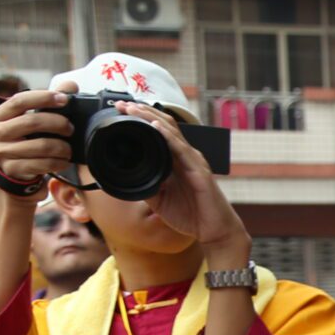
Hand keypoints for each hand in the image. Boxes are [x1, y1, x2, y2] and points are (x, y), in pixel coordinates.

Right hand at [0, 89, 77, 196]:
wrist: (11, 173)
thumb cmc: (23, 141)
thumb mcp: (29, 120)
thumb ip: (47, 102)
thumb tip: (70, 86)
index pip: (19, 100)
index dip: (44, 97)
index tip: (64, 99)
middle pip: (32, 122)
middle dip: (58, 123)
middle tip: (71, 128)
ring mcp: (1, 152)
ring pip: (41, 146)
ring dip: (62, 147)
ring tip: (69, 148)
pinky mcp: (12, 169)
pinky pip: (43, 164)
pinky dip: (58, 162)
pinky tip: (64, 161)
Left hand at [114, 102, 248, 265]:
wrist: (215, 231)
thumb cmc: (191, 215)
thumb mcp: (159, 199)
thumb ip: (147, 184)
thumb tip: (128, 177)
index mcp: (176, 160)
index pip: (157, 132)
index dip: (140, 119)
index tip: (120, 111)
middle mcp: (185, 156)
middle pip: (163, 125)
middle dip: (141, 112)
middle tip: (120, 103)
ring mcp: (193, 161)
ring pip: (170, 132)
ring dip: (150, 118)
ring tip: (132, 108)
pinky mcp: (199, 171)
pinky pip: (181, 149)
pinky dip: (167, 136)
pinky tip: (155, 126)